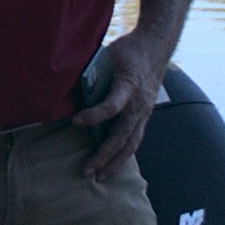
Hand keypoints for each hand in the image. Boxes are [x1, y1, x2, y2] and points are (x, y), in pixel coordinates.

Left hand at [76, 35, 168, 180]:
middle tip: (86, 169)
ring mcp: (144, 112)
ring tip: (99, 177)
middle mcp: (139, 103)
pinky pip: (135, 140)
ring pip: (131, 143)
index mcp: (129, 85)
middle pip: (122, 135)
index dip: (94, 116)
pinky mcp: (145, 116)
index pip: (112, 106)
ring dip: (115, 162)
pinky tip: (112, 166)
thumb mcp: (109, 54)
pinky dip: (123, 155)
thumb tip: (68, 90)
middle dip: (104, 155)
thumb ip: (93, 72)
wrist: (156, 47)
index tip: (76, 120)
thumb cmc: (128, 50)